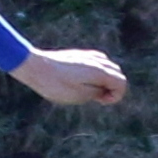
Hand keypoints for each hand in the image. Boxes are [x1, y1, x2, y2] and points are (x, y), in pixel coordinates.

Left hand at [13, 48, 128, 107]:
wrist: (35, 67)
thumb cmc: (55, 84)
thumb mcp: (79, 95)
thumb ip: (97, 92)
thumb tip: (105, 90)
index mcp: (100, 71)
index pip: (122, 83)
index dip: (116, 96)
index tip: (102, 102)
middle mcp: (97, 60)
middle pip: (117, 74)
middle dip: (112, 88)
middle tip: (97, 99)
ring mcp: (88, 55)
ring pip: (108, 67)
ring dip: (105, 80)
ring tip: (90, 91)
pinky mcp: (79, 54)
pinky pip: (97, 62)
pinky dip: (97, 72)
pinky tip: (84, 80)